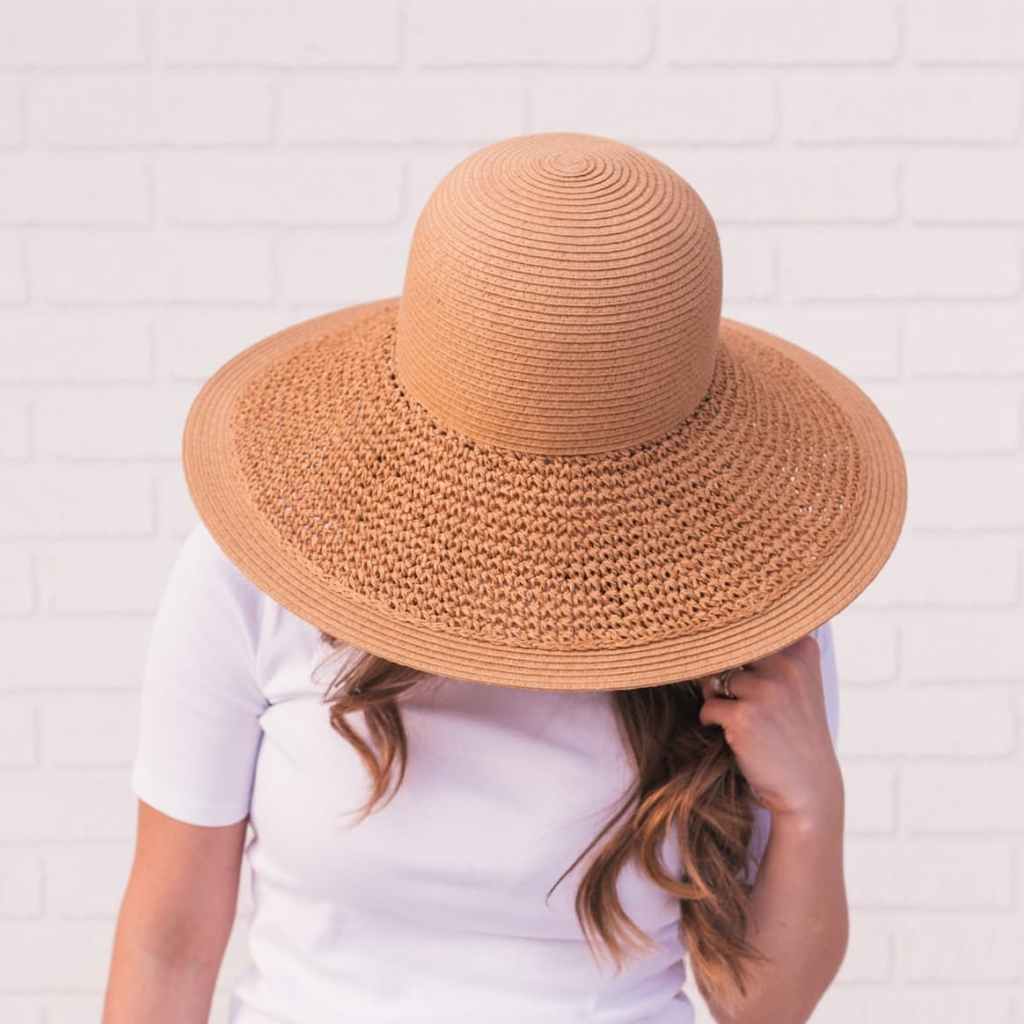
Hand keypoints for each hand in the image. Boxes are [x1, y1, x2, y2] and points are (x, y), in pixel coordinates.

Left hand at [697, 634, 841, 825]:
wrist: (807, 786)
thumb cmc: (793, 731)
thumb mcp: (796, 682)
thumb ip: (768, 653)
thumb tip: (709, 635)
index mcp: (802, 649)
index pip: (750, 627)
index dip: (736, 645)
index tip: (737, 661)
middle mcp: (787, 664)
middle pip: (728, 649)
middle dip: (721, 670)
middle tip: (732, 695)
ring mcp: (766, 690)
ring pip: (715, 678)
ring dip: (715, 696)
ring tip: (737, 716)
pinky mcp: (744, 716)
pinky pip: (708, 706)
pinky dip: (712, 720)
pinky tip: (732, 733)